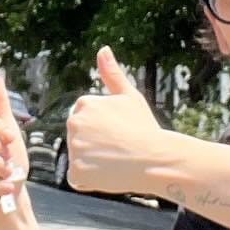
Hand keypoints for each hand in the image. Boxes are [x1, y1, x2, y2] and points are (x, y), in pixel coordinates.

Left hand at [67, 47, 167, 196]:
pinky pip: (78, 178)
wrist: (155, 158)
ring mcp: (74, 148)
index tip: (119, 133)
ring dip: (93, 163)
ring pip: (80, 158)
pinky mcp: (76, 171)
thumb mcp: (129, 97)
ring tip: (116, 161)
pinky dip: (90, 180)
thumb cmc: (145, 127)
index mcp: (83, 104)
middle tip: (119, 147)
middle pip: (80, 138)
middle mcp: (74, 123)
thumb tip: (102, 48)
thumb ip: (112, 73)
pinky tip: (108, 175)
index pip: (86, 121)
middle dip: (96, 144)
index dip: (104, 130)